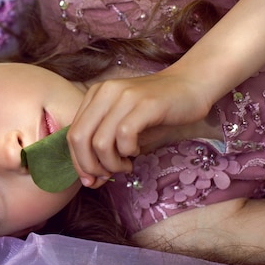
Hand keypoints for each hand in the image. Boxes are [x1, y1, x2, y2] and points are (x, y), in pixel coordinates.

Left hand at [68, 71, 211, 187]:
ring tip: (126, 164)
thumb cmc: (156, 111)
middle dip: (90, 166)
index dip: (78, 162)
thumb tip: (90, 179)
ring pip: (100, 142)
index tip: (91, 179)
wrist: (191, 85)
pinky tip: (137, 151)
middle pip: (80, 138)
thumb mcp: (123, 125)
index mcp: (95, 96)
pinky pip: (124, 135)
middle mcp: (105, 92)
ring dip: (112, 163)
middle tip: (107, 175)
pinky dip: (128, 151)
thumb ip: (104, 146)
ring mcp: (124, 96)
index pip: (72, 134)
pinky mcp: (145, 103)